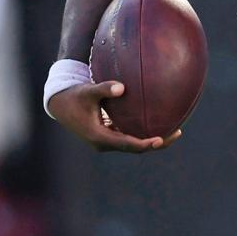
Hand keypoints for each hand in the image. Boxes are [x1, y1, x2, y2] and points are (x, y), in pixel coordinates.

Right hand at [48, 82, 181, 153]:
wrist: (59, 105)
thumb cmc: (74, 96)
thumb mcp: (87, 91)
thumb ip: (103, 89)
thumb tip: (121, 88)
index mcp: (99, 137)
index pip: (128, 144)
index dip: (145, 144)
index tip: (160, 139)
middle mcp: (104, 143)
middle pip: (135, 148)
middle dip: (156, 143)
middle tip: (177, 133)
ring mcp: (106, 141)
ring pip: (133, 144)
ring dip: (152, 140)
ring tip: (175, 130)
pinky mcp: (108, 136)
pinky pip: (129, 137)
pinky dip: (142, 133)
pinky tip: (157, 124)